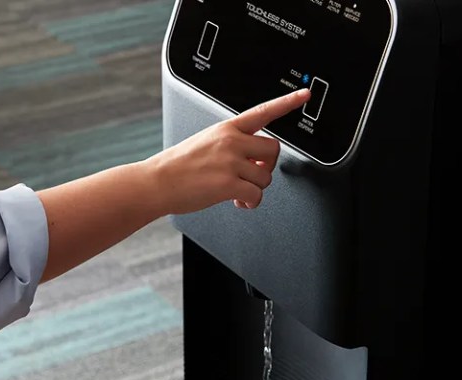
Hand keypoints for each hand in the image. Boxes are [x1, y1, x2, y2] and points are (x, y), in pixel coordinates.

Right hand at [145, 89, 310, 214]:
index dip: (287, 103)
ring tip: (237, 191)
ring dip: (256, 188)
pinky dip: (251, 203)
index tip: (304, 94)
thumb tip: (255, 162)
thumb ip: (232, 145)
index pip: (263, 112)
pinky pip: (257, 195)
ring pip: (266, 176)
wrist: (157, 182)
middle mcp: (231, 141)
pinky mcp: (229, 184)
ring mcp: (231, 162)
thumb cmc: (178, 166)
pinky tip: (237, 201)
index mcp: (226, 128)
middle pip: (273, 150)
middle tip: (251, 175)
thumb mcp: (205, 142)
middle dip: (267, 166)